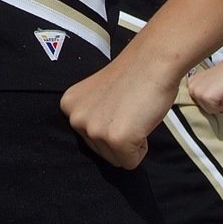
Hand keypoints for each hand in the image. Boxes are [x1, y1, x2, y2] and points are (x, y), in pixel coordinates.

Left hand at [60, 52, 177, 169]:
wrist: (153, 60)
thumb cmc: (133, 75)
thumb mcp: (98, 96)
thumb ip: (92, 115)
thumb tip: (96, 139)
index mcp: (69, 105)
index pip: (89, 139)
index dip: (110, 125)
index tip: (117, 105)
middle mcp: (75, 118)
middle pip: (101, 153)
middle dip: (119, 137)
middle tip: (129, 109)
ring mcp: (94, 129)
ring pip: (116, 159)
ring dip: (130, 142)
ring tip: (135, 113)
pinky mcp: (117, 139)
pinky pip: (131, 163)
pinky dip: (142, 148)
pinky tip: (141, 121)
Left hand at [187, 63, 222, 114]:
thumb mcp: (207, 83)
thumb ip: (203, 91)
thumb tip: (204, 104)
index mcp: (191, 83)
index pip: (198, 103)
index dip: (209, 99)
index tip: (214, 90)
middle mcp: (191, 87)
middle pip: (203, 108)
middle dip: (213, 103)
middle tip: (219, 90)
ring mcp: (198, 92)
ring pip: (209, 110)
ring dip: (218, 104)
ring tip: (221, 91)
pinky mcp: (207, 97)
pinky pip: (215, 111)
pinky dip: (222, 105)